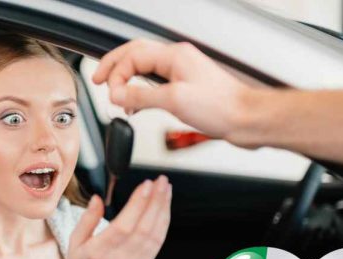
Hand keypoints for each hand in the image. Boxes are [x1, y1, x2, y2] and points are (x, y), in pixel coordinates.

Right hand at [67, 175, 171, 258]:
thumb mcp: (75, 241)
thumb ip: (87, 219)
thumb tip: (97, 198)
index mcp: (98, 252)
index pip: (123, 225)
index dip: (137, 204)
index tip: (146, 185)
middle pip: (143, 228)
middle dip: (155, 201)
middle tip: (161, 182)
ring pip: (153, 234)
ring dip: (162, 209)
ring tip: (165, 190)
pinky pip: (157, 243)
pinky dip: (163, 223)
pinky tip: (164, 208)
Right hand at [91, 39, 257, 147]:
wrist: (244, 119)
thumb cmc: (221, 107)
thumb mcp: (174, 101)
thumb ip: (141, 96)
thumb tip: (117, 93)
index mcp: (174, 56)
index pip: (133, 56)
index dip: (116, 73)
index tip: (109, 92)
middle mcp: (177, 60)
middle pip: (135, 55)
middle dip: (114, 67)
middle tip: (98, 81)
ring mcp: (181, 73)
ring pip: (144, 68)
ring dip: (127, 80)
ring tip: (116, 96)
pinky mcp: (184, 87)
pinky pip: (154, 82)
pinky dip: (140, 91)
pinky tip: (136, 105)